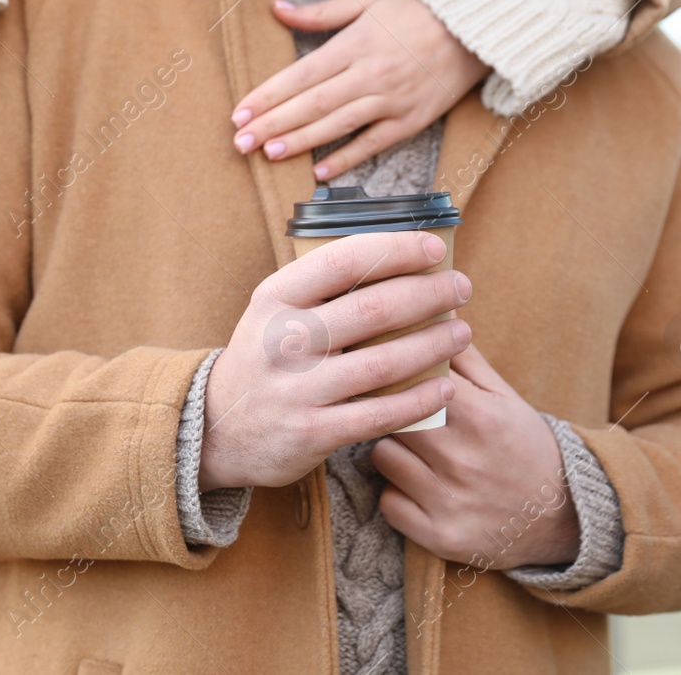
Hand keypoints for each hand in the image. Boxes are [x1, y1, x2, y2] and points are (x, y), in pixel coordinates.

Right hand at [197, 231, 471, 491]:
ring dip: (433, 345)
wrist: (218, 427)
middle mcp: (284, 340)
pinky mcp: (312, 432)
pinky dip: (418, 399)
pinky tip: (445, 387)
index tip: (433, 249)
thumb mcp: (274, 311)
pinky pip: (379, 413)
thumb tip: (396, 257)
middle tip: (461, 288)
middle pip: (373, 309)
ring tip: (462, 332)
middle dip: (428, 295)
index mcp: (275, 298)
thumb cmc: (265, 358)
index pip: (343, 260)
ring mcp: (297, 388)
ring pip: (383, 363)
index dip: (395, 250)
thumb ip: (322, 288)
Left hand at [231, 0, 489, 180]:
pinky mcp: (411, 120)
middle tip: (240, 143)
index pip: (301, 75)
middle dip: (273, 125)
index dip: (268, 96)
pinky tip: (319, 172)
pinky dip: (346, 158)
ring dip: (301, 142)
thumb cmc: (417, 9)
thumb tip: (276, 9)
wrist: (476, 28)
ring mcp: (392, 100)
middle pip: (313, 104)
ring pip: (338, 126)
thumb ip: (320, 12)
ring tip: (269, 154)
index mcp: (355, 43)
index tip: (239, 113)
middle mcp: (370, 74)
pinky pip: (373, 144)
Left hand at [371, 343, 580, 569]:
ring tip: (416, 450)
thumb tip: (430, 313)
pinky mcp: (438, 536)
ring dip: (391, 450)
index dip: (395, 369)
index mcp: (480, 417)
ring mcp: (449, 501)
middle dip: (388, 408)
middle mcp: (462, 460)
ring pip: (382, 456)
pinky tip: (418, 487)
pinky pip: (387, 502)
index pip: (411, 377)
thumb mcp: (505, 397)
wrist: (565, 520)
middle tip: (393, 406)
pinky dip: (396, 494)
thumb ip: (464, 358)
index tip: (386, 366)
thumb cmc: (525, 446)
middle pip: (391, 415)